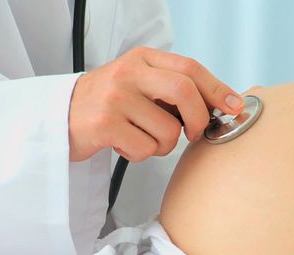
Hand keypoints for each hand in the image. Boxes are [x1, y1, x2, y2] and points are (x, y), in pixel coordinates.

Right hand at [69, 47, 244, 161]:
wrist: (58, 118)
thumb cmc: (110, 105)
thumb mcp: (141, 85)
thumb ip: (175, 89)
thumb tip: (224, 106)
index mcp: (142, 59)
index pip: (190, 68)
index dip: (218, 89)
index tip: (235, 107)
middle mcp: (128, 73)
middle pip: (184, 92)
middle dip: (199, 119)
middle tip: (194, 134)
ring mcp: (114, 98)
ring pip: (168, 130)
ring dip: (164, 145)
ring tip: (142, 138)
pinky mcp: (103, 124)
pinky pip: (146, 149)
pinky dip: (142, 155)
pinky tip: (124, 145)